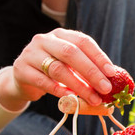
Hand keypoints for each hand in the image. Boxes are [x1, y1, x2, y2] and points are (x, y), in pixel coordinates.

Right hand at [0, 29, 115, 110]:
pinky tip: (73, 99)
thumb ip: (86, 70)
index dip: (99, 57)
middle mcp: (45, 40)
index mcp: (61, 35)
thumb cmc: (53, 72)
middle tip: (106, 88)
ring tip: (94, 99)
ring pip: (58, 69)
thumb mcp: (70, 66)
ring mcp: (31, 54)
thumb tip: (112, 82)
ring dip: (79, 86)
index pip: (83, 41)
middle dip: (92, 72)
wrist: (23, 79)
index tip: (112, 73)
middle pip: (71, 53)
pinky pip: (44, 82)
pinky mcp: (22, 70)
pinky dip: (60, 91)